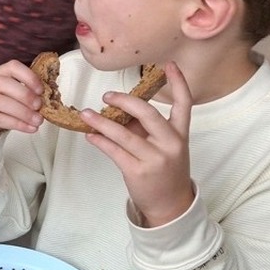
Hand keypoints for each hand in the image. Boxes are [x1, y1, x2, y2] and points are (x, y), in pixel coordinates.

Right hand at [0, 60, 43, 146]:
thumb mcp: (0, 98)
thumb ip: (17, 95)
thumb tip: (43, 100)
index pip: (11, 67)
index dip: (29, 77)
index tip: (41, 90)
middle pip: (6, 84)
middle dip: (26, 96)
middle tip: (40, 107)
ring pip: (2, 102)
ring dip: (24, 113)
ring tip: (38, 121)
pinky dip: (16, 124)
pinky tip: (28, 129)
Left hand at [78, 61, 195, 226]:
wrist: (170, 205)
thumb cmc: (165, 170)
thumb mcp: (164, 147)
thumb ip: (146, 129)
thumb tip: (119, 111)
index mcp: (180, 134)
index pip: (184, 104)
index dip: (179, 83)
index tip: (169, 65)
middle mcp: (170, 144)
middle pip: (148, 114)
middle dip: (125, 101)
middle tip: (107, 96)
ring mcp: (154, 158)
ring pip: (123, 133)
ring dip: (101, 122)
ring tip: (85, 114)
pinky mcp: (138, 172)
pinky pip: (114, 151)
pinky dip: (100, 141)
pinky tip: (90, 135)